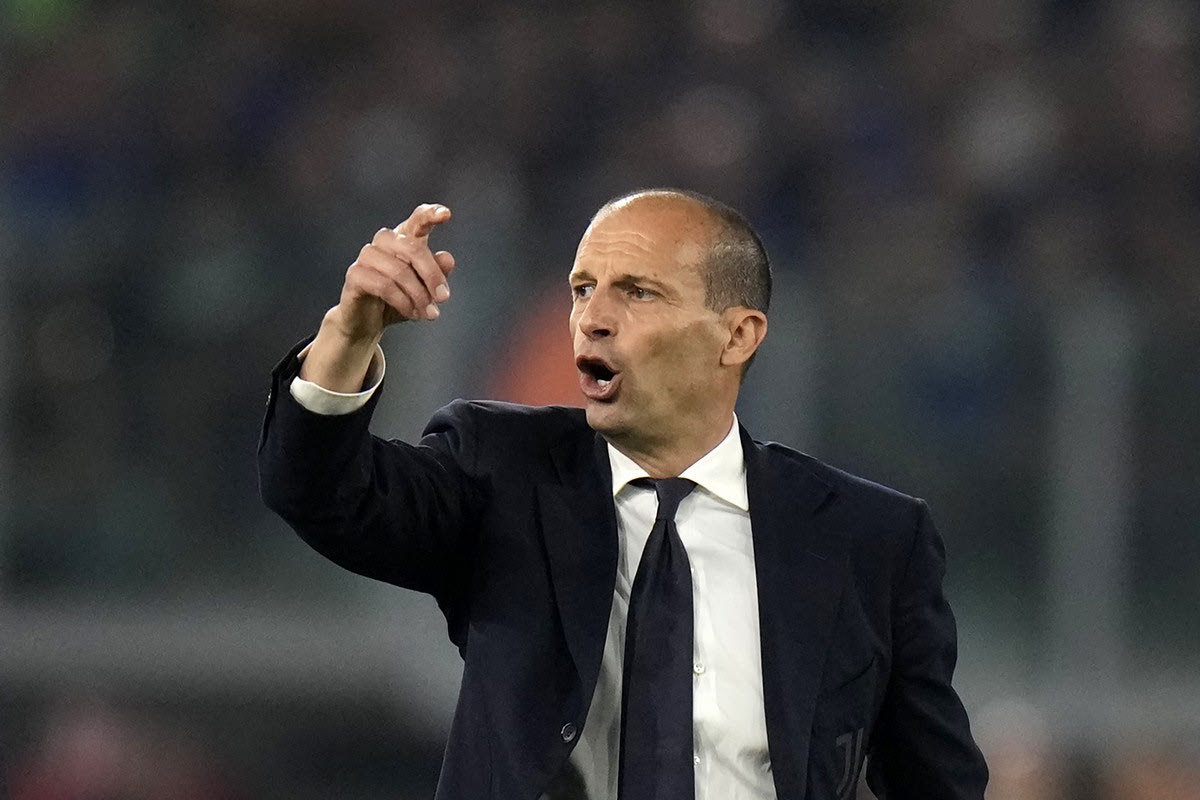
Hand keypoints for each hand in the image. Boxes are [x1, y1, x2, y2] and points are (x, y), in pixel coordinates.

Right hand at [330, 203, 455, 341]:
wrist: (366, 321)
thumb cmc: (398, 299)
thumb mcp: (424, 289)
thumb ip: (437, 273)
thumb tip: (447, 258)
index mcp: (404, 239)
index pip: (417, 220)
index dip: (430, 214)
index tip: (446, 214)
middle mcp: (384, 242)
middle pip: (413, 248)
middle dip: (432, 275)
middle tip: (444, 298)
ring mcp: (367, 256)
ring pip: (399, 270)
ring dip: (419, 295)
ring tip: (429, 313)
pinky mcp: (354, 275)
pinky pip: (384, 286)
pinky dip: (403, 302)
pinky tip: (412, 314)